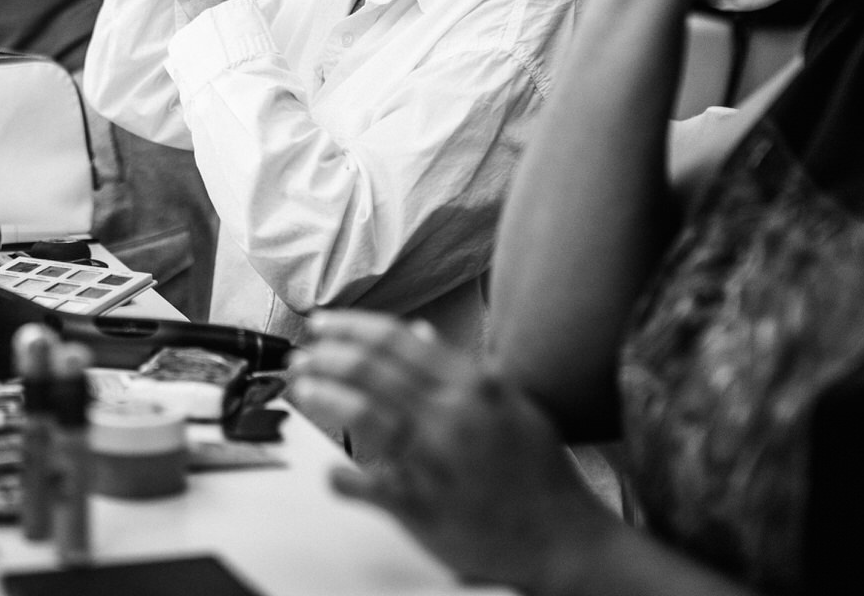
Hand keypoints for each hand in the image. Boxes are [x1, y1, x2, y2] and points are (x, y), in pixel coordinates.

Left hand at [292, 310, 625, 590]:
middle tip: (301, 354)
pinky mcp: (423, 506)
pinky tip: (328, 472)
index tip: (322, 323)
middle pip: (371, 369)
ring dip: (323, 394)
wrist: (562, 539)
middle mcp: (452, 415)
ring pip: (362, 413)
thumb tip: (419, 333)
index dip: (349, 326)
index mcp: (474, 385)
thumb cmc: (538, 472)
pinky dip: (342, 477)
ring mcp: (435, 460)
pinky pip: (368, 486)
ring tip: (302, 386)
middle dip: (326, 356)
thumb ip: (461, 368)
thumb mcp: (509, 404)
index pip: (396, 339)